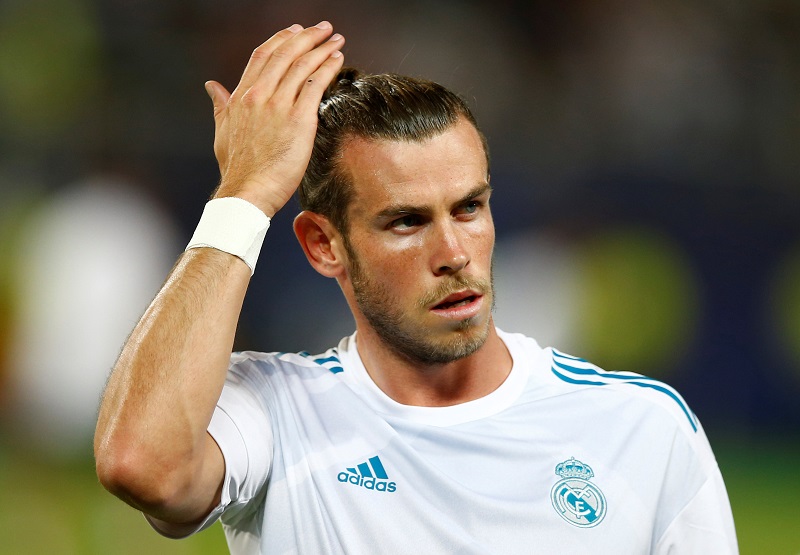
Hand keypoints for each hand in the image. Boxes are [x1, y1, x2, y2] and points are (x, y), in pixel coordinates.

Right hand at [204, 22, 344, 216]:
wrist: (247, 191)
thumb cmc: (238, 169)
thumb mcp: (222, 132)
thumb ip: (220, 105)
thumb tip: (212, 86)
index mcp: (240, 97)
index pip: (262, 56)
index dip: (281, 40)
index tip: (295, 31)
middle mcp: (258, 95)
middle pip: (284, 54)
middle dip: (306, 36)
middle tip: (323, 28)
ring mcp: (278, 106)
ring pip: (302, 65)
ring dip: (322, 48)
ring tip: (336, 40)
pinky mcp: (299, 120)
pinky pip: (315, 85)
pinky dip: (328, 68)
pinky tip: (338, 60)